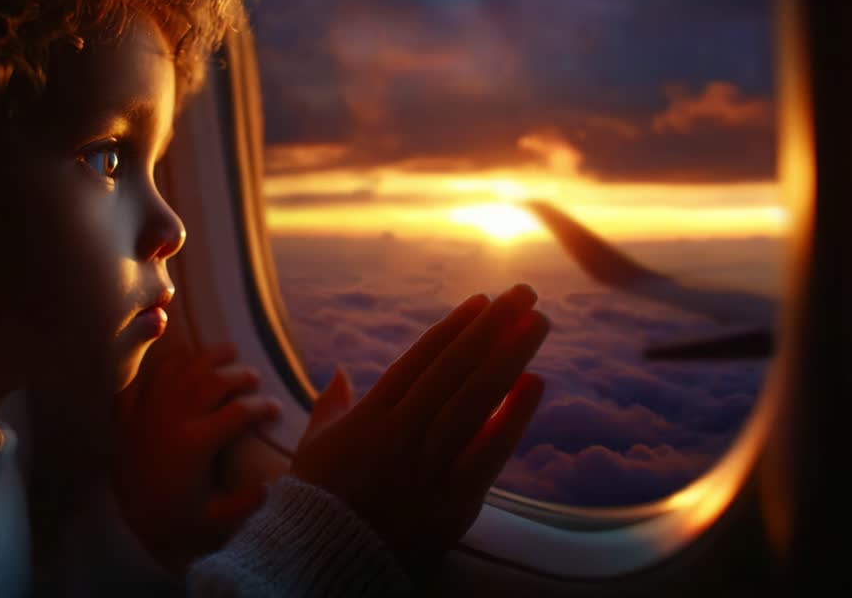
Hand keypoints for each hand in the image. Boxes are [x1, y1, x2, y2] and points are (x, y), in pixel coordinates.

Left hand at [111, 344, 280, 573]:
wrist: (120, 520)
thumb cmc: (168, 518)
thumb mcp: (211, 518)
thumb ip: (245, 503)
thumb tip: (269, 487)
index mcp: (197, 442)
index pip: (239, 412)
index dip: (262, 407)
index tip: (276, 407)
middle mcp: (174, 418)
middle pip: (213, 382)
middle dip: (239, 375)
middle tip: (254, 375)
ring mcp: (149, 410)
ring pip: (182, 369)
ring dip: (207, 358)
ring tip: (227, 351)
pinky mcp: (129, 412)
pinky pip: (149, 377)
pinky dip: (167, 363)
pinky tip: (182, 358)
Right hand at [290, 284, 548, 581]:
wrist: (320, 559)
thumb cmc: (315, 501)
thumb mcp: (313, 447)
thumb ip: (330, 406)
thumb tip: (339, 374)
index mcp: (371, 415)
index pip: (421, 360)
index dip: (455, 328)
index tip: (483, 301)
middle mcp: (401, 431)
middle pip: (455, 368)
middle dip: (492, 327)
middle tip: (525, 293)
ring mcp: (428, 464)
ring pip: (474, 399)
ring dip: (510, 355)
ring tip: (537, 322)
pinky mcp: (452, 501)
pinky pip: (488, 453)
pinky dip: (512, 418)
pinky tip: (535, 382)